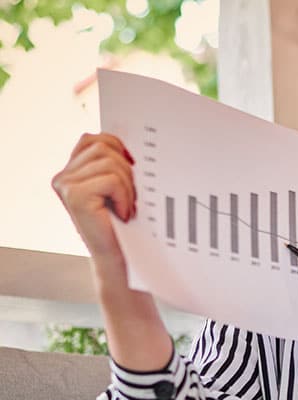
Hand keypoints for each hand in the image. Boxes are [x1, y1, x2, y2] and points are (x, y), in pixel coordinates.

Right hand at [51, 133, 136, 261]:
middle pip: (103, 147)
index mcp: (70, 172)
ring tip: (127, 206)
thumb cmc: (121, 225)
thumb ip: (112, 164)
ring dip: (128, 185)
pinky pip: (112, 180)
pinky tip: (124, 213)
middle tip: (131, 196)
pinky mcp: (75, 196)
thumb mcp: (115, 189)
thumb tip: (131, 144)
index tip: (132, 164)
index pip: (92, 139)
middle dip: (126, 169)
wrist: (117, 259)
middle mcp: (63, 177)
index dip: (116, 145)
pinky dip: (125, 196)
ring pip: (109, 162)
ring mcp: (66, 185)